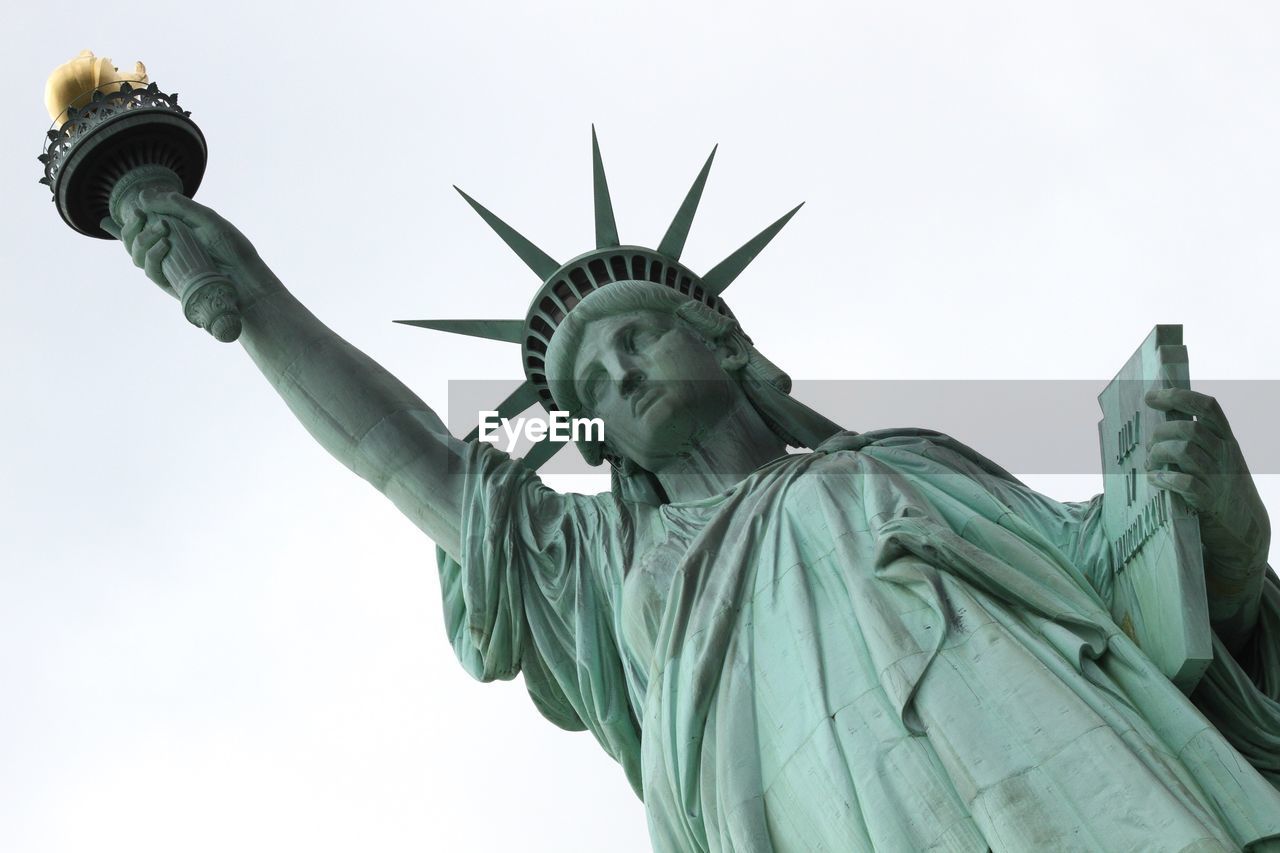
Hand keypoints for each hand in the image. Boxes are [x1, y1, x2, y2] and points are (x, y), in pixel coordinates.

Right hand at [100, 190, 280, 310]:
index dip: (133, 218)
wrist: (248, 278)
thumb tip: (142, 196)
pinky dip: (152, 257)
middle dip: (131, 228)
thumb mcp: (206, 220)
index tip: (138, 209)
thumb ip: (177, 206)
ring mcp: (169, 268)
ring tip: (163, 229)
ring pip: (137, 256)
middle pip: (133, 241)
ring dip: (142, 239)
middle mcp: (169, 251)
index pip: (143, 225)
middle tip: (141, 216)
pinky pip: (150, 271)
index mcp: (175, 233)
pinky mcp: (171, 284)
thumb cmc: (232, 248)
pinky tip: (164, 245)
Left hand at [1145, 388, 1270, 576]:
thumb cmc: (1220, 487)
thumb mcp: (1216, 457)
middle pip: (1189, 428)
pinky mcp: (1209, 501)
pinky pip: (1185, 483)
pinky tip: (1155, 480)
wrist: (1245, 528)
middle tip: (1150, 446)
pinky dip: (1164, 479)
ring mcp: (1218, 477)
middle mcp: (1224, 454)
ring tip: (1152, 465)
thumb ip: (1195, 437)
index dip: (1177, 396)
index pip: (1207, 406)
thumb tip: (1163, 414)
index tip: (1151, 396)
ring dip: (1158, 455)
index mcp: (1225, 439)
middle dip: (1161, 433)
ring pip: (1184, 451)